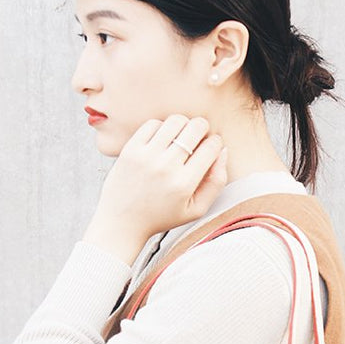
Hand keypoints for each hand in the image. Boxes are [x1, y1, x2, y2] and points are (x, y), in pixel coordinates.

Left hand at [82, 115, 227, 263]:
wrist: (121, 222)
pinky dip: (162, 127)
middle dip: (203, 129)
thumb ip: (216, 182)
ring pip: (175, 121)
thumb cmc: (161, 216)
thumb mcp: (196, 209)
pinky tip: (162, 140)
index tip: (212, 147)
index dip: (216, 142)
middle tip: (198, 138)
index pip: (212, 147)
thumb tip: (222, 151)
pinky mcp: (130, 149)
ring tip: (180, 138)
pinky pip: (153, 123)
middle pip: (196, 127)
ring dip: (183, 125)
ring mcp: (146, 156)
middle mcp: (165, 167)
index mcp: (184, 184)